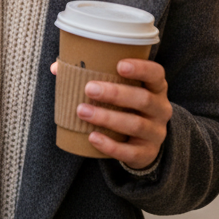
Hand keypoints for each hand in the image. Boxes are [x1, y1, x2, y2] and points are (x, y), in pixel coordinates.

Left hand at [49, 58, 171, 169]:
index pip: (156, 74)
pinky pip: (130, 151)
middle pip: (143, 99)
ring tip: (82, 111)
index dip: (141, 68)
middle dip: (115, 93)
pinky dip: (110, 145)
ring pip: (135, 124)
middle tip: (89, 88)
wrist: (143, 143)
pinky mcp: (146, 153)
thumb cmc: (126, 107)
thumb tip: (57, 68)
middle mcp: (161, 109)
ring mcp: (156, 133)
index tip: (119, 65)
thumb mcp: (121, 90)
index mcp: (156, 88)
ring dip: (107, 117)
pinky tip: (92, 137)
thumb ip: (95, 76)